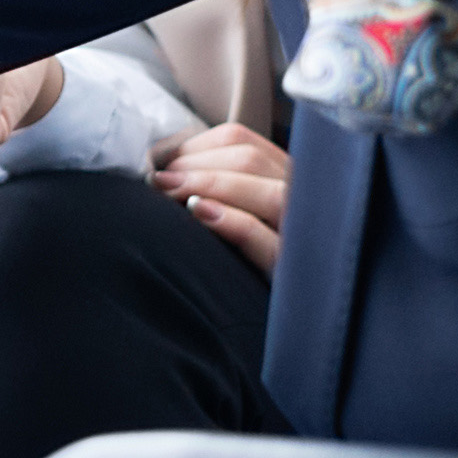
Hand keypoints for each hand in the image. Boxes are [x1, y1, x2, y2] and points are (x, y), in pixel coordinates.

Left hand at [151, 119, 289, 273]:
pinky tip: (199, 214)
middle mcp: (303, 199)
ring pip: (269, 192)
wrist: (275, 316)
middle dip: (195, 164)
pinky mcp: (292, 270)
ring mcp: (303, 234)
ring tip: (166, 191)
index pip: (243, 141)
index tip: (158, 161)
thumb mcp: (231, 214)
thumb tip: (161, 170)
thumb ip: (211, 188)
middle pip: (251, 159)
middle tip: (155, 180)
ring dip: (210, 184)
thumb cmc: (240, 261)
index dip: (194, 146)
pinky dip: (231, 220)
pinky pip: (265, 237)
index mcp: (287, 178)